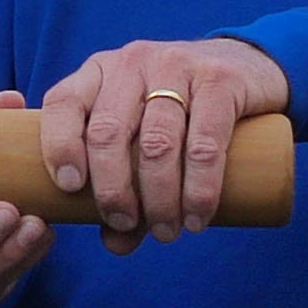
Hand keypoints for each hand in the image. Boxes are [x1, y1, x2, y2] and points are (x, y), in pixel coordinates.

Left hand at [41, 38, 286, 249]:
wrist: (249, 67)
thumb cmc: (181, 111)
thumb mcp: (143, 136)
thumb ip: (128, 188)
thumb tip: (114, 244)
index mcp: (100, 72)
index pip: (63, 102)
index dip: (59, 146)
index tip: (71, 189)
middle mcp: (133, 62)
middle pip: (107, 131)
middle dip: (112, 189)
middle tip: (125, 223)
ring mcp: (177, 66)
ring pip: (156, 143)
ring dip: (159, 199)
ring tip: (167, 231)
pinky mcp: (220, 81)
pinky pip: (204, 142)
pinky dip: (199, 188)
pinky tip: (198, 216)